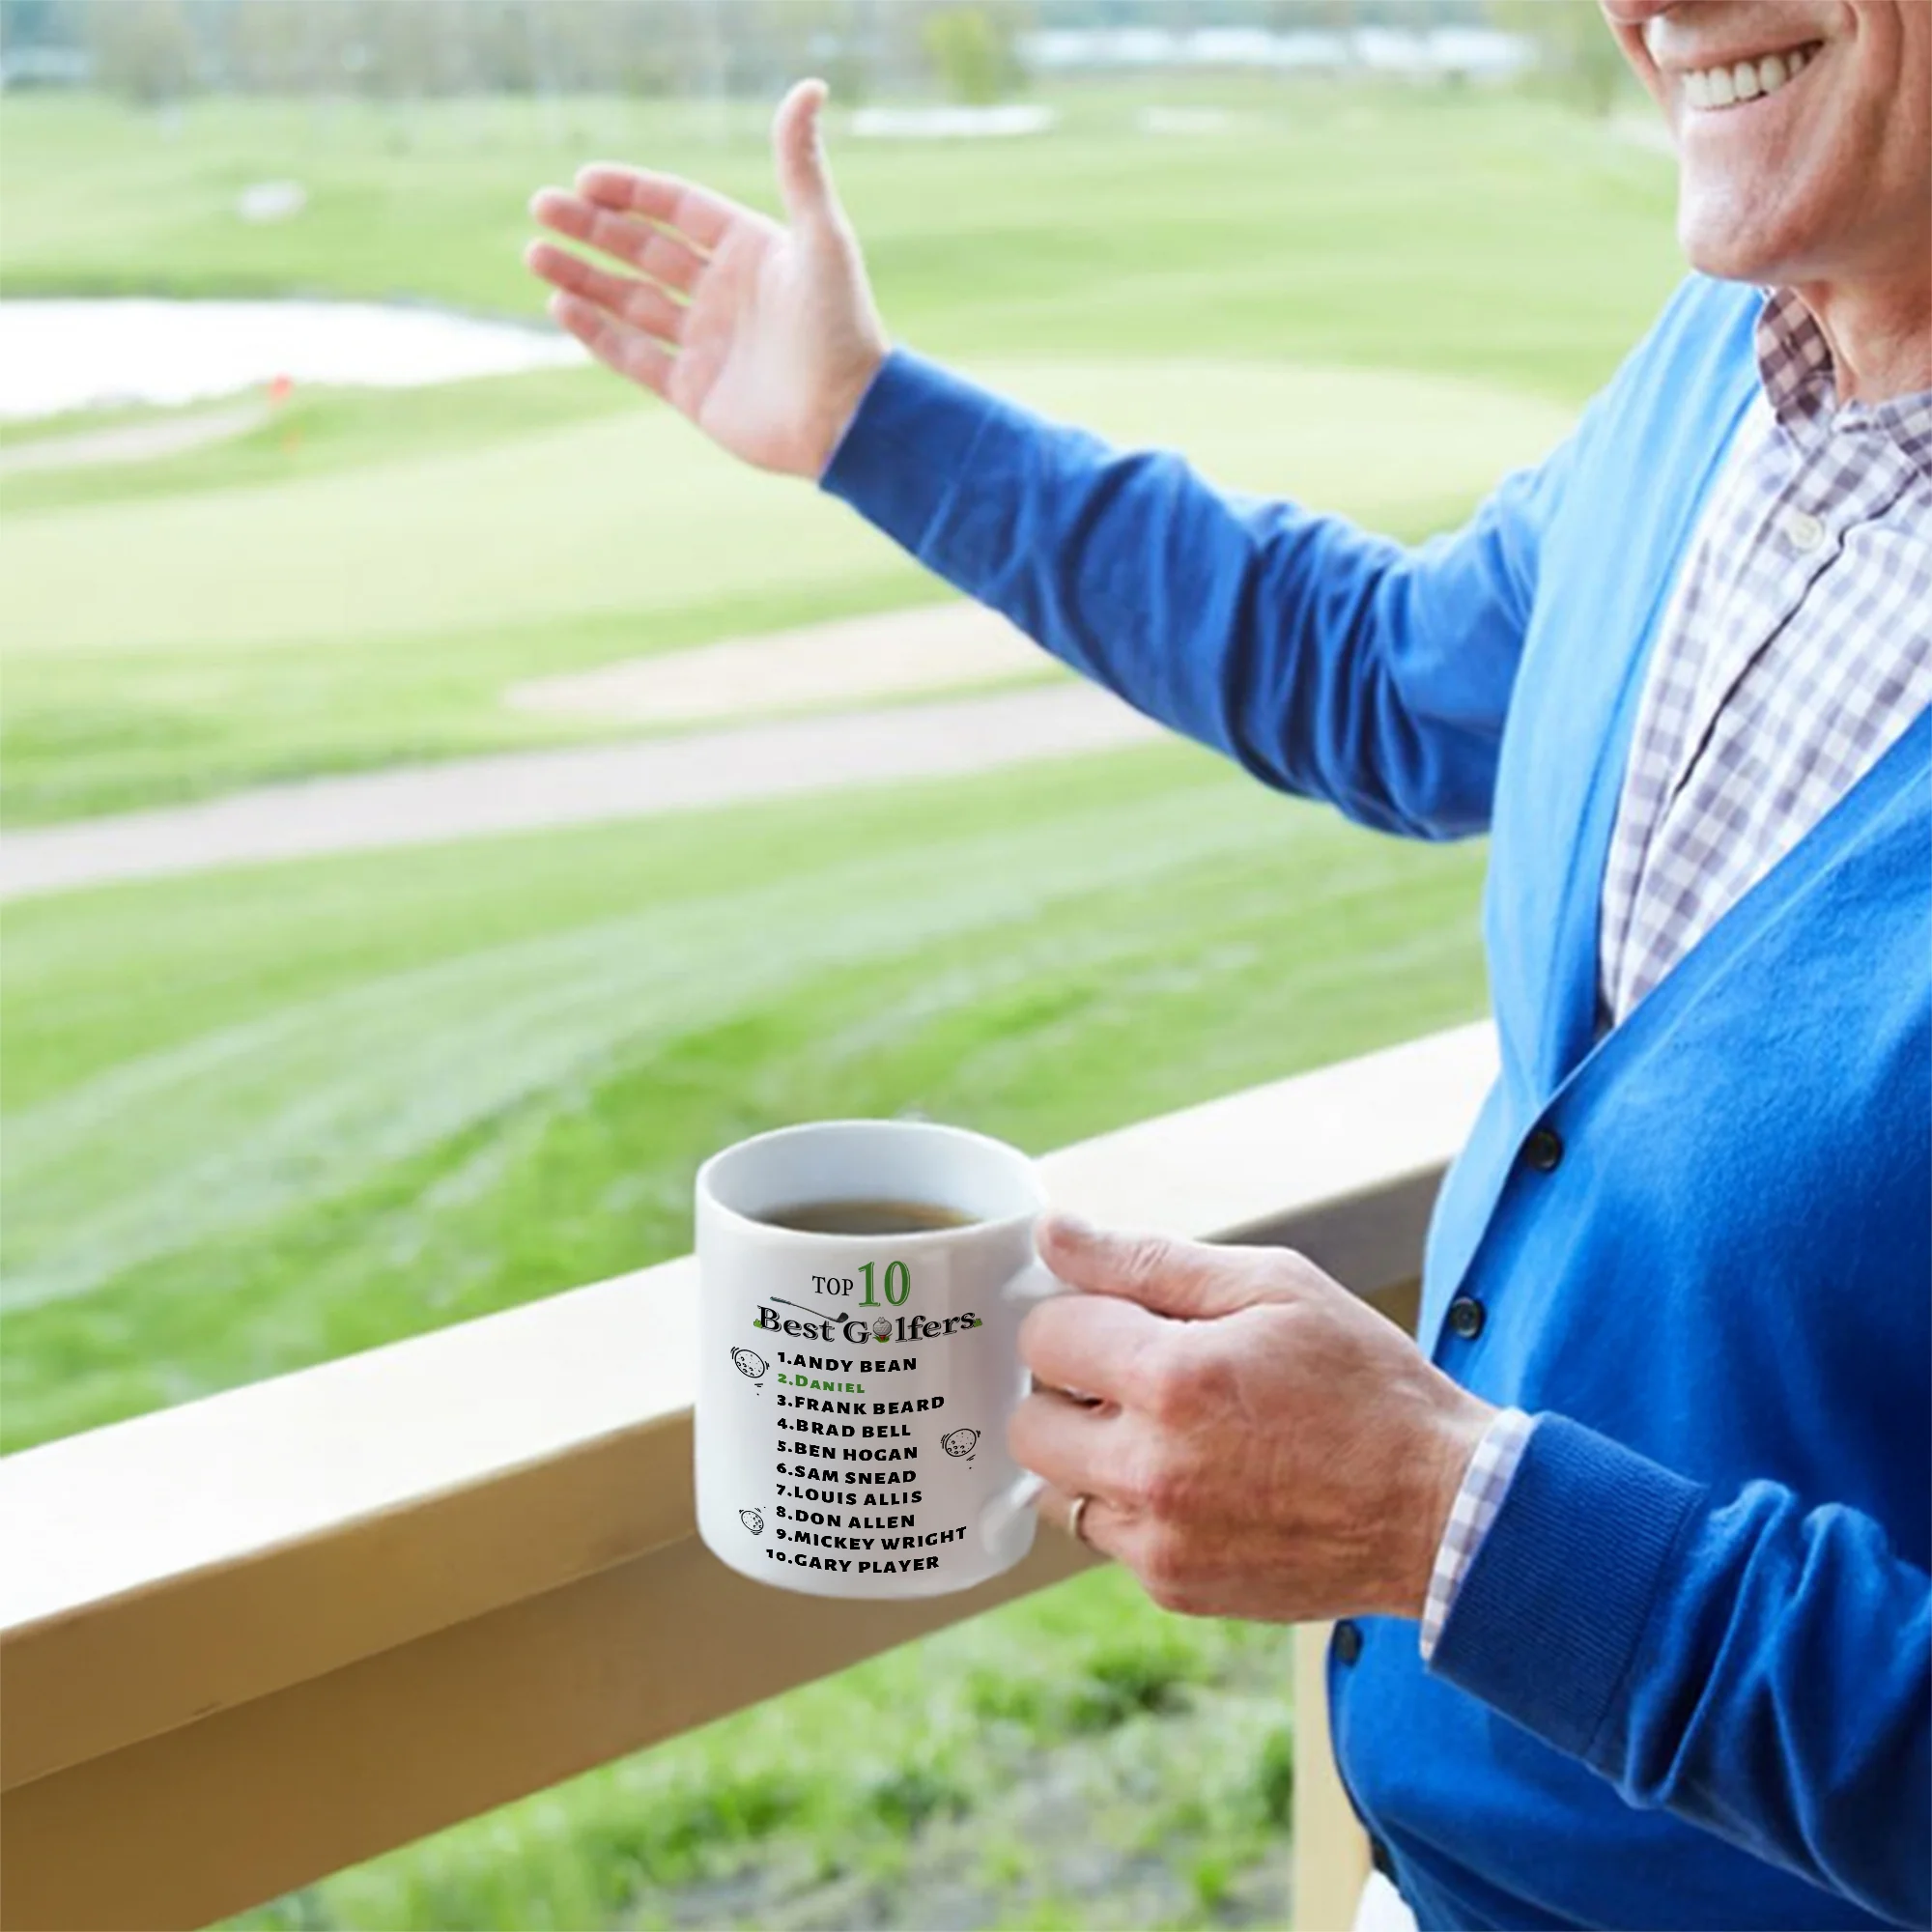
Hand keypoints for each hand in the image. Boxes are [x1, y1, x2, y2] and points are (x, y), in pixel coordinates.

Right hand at [525, 78, 887, 478]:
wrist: (849, 420)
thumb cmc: (842, 328)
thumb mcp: (822, 239)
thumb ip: (801, 167)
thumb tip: (809, 87)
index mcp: (751, 252)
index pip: (678, 210)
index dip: (632, 192)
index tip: (584, 180)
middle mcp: (725, 295)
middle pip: (645, 250)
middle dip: (593, 230)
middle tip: (542, 209)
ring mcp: (707, 344)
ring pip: (632, 301)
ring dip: (584, 277)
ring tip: (535, 254)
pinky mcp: (695, 392)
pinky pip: (636, 356)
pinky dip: (598, 333)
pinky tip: (562, 305)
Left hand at [1011, 1217, 1495, 1623]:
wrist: (1442, 1511)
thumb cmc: (1364, 1383)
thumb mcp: (1272, 1287)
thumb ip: (1147, 1260)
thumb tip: (1051, 1232)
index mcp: (1170, 1379)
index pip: (1044, 1336)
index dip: (1080, 1316)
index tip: (1123, 1319)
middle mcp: (1149, 1469)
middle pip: (1027, 1422)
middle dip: (1068, 1389)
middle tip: (1136, 1375)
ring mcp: (1158, 1539)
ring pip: (1055, 1486)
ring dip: (1089, 1453)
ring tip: (1167, 1432)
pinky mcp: (1174, 1587)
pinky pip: (1106, 1537)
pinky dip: (1132, 1506)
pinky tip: (1200, 1481)